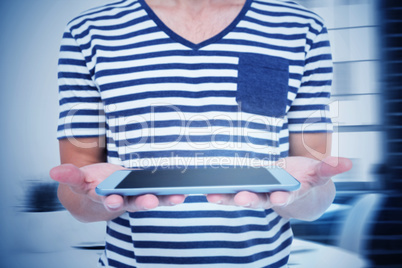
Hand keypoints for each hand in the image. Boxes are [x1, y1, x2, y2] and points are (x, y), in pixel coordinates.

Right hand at [50, 163, 185, 213]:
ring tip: (178, 196)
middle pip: (133, 202)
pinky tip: (184, 190)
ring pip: (151, 199)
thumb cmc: (91, 186)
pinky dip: (171, 192)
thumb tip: (54, 171)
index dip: (111, 200)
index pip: (108, 200)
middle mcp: (124, 200)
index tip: (113, 199)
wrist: (102, 195)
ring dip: (164, 199)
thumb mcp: (78, 181)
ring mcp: (137, 196)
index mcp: (105, 198)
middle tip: (150, 200)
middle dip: (141, 202)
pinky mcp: (148, 190)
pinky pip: (161, 192)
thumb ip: (70, 176)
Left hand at [206, 156, 351, 219]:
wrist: (294, 187)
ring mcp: (256, 192)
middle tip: (241, 198)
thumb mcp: (319, 172)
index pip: (287, 197)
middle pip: (259, 200)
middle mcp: (271, 196)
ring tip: (211, 194)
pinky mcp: (245, 186)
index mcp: (290, 193)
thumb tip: (346, 163)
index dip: (284, 198)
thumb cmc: (306, 178)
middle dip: (250, 200)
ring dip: (227, 197)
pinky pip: (230, 189)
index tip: (280, 198)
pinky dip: (220, 190)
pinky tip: (206, 189)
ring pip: (241, 197)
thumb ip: (329, 168)